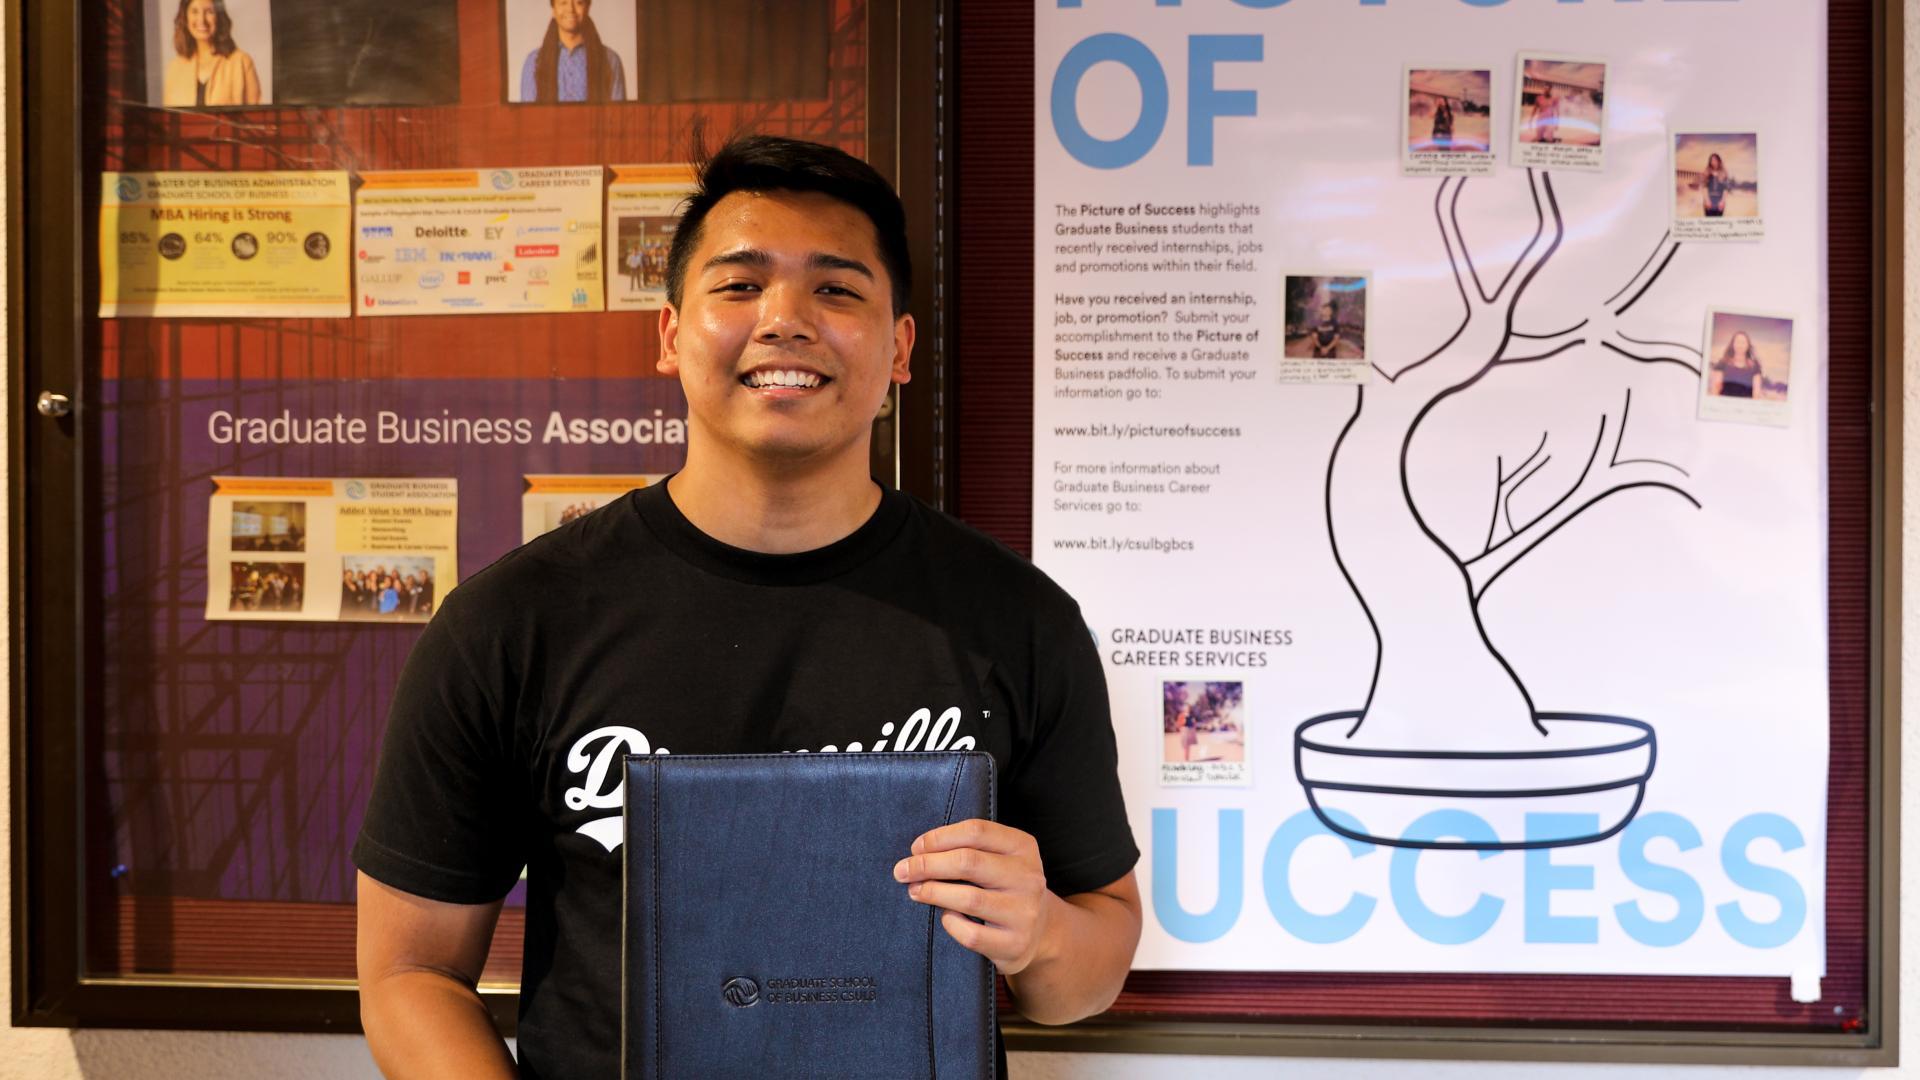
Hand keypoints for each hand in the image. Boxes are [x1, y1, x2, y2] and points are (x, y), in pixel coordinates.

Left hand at [893, 819, 1053, 974]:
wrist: (1038, 932)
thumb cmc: (1005, 888)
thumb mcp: (998, 859)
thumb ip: (967, 849)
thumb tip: (919, 852)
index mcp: (1023, 847)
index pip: (976, 831)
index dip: (939, 837)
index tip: (916, 848)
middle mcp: (1028, 877)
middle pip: (968, 862)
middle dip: (927, 865)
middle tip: (902, 870)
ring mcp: (1024, 912)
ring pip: (968, 898)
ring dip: (932, 892)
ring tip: (914, 891)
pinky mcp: (1014, 944)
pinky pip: (971, 934)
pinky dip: (951, 923)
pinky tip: (945, 917)